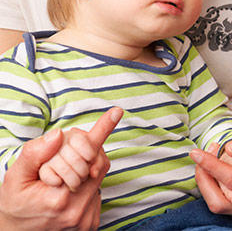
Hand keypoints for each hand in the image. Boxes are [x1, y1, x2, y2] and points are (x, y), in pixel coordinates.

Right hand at [0, 106, 121, 230]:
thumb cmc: (15, 204)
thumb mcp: (15, 179)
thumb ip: (34, 155)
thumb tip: (58, 135)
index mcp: (58, 197)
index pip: (88, 156)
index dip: (102, 131)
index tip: (116, 112)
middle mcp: (76, 210)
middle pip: (97, 162)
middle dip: (85, 153)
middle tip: (63, 160)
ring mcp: (85, 218)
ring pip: (98, 176)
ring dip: (86, 169)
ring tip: (63, 178)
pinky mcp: (91, 222)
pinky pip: (97, 191)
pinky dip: (86, 185)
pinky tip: (68, 192)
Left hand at [192, 132, 231, 219]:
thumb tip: (230, 148)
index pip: (231, 182)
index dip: (211, 167)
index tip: (196, 152)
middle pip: (219, 201)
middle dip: (205, 178)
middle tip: (199, 155)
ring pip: (218, 203)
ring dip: (209, 181)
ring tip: (210, 159)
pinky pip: (221, 202)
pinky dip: (214, 185)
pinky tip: (215, 169)